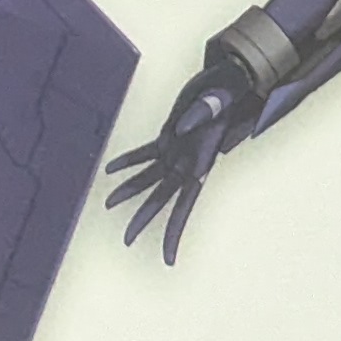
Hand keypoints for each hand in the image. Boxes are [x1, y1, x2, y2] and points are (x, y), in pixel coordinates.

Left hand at [104, 61, 257, 264]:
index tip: (167, 259)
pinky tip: (111, 168)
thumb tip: (178, 131)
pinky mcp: (169, 137)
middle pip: (161, 198)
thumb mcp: (221, 98)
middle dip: (143, 219)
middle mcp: (187, 163)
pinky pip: (145, 154)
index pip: (185, 206)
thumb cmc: (231, 90)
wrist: (232, 81)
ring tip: (108, 204)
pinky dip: (128, 161)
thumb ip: (204, 113)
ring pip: (149, 178)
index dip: (174, 233)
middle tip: (126, 241)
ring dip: (128, 190)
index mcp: (201, 162)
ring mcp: (177, 151)